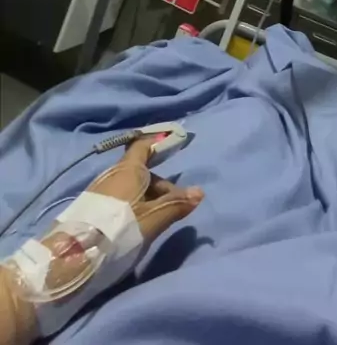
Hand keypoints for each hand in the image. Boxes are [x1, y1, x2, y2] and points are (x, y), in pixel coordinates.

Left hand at [89, 136, 203, 243]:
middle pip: (141, 171)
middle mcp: (113, 174)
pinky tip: (136, 225)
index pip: (143, 146)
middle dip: (159, 185)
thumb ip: (175, 204)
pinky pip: (119, 198)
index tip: (173, 145)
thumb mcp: (153, 219)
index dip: (158, 144)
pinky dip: (133, 205)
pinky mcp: (92, 208)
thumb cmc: (120, 229)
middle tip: (173, 207)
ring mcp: (100, 191)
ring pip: (130, 187)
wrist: (74, 254)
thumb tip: (199, 192)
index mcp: (128, 170)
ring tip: (157, 220)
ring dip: (147, 198)